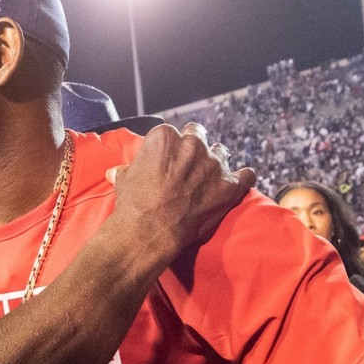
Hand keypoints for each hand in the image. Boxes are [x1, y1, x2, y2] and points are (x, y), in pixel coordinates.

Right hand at [106, 122, 255, 267]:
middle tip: (189, 167)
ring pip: (222, 153)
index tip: (169, 162)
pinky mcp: (229, 185)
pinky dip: (243, 178)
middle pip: (199, 137)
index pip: (173, 133)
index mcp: (165, 137)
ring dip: (216, 163)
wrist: (149, 230)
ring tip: (210, 178)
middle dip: (195, 149)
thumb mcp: (123, 180)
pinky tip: (240, 181)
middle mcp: (192, 144)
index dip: (171, 149)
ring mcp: (213, 164)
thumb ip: (127, 170)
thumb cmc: (134, 204)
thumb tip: (116, 172)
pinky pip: (246, 174)